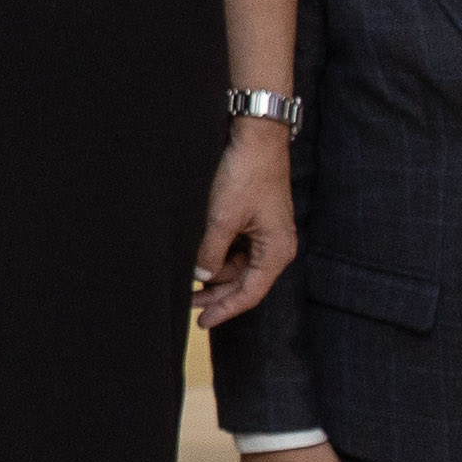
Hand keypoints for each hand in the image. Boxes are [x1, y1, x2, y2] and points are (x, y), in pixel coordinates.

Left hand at [192, 124, 297, 326]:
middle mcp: (274, 247)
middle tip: (185, 302)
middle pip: (242, 282)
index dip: (225, 310)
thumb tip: (201, 277)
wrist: (256, 138)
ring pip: (234, 265)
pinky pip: (233, 247)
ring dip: (212, 271)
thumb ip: (210, 251)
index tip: (202, 323)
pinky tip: (197, 256)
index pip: (250, 293)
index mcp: (276, 251)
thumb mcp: (222, 218)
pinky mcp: (253, 222)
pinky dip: (215, 253)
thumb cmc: (247, 175)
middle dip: (214, 293)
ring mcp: (264, 234)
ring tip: (185, 276)